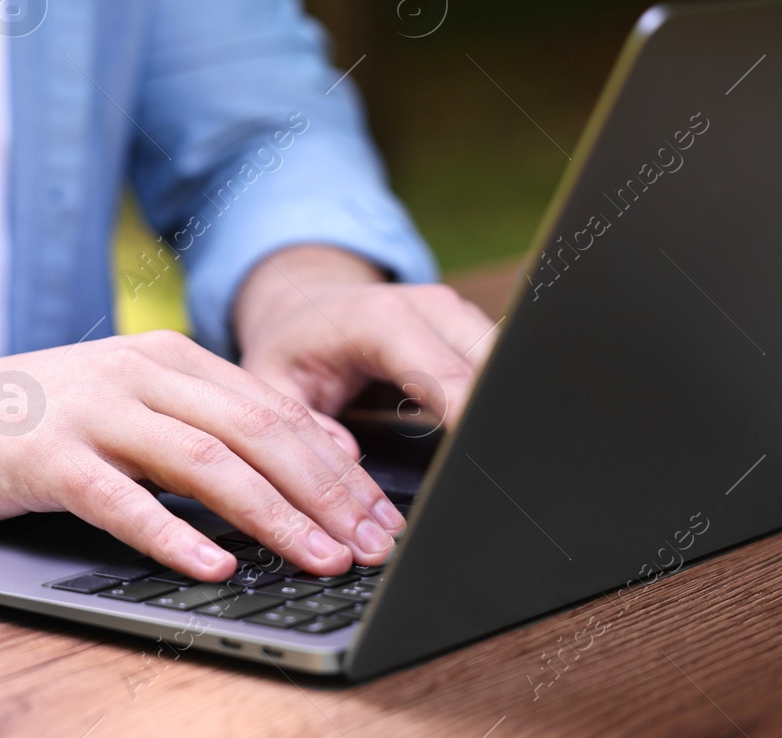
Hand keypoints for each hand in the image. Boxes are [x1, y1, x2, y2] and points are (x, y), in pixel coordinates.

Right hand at [0, 334, 406, 580]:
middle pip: (256, 431)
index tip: (381, 517)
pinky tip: (212, 567)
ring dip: (271, 515)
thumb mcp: (136, 403)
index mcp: (171, 358)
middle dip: (324, 492)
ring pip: (205, 461)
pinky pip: (123, 499)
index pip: (276, 410)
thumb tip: (321, 457)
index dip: (336, 466)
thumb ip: (219, 421)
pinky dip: (174, 534)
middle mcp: (141, 373)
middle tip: (372, 544)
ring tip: (319, 558)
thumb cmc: (39, 417)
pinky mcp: (48, 455)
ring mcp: (94, 411)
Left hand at [231, 246, 497, 457]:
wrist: (307, 303)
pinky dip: (499, 401)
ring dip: (501, 411)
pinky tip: (486, 438)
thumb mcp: (274, 383)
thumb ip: (304, 422)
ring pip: (507, 366)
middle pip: (491, 370)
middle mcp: (429, 307)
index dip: (472, 421)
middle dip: (496, 421)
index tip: (481, 463)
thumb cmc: (294, 345)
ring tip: (489, 462)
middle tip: (490, 477)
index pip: (448, 376)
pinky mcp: (471, 327)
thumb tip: (349, 456)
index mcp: (382, 319)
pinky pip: (502, 365)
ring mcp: (456, 314)